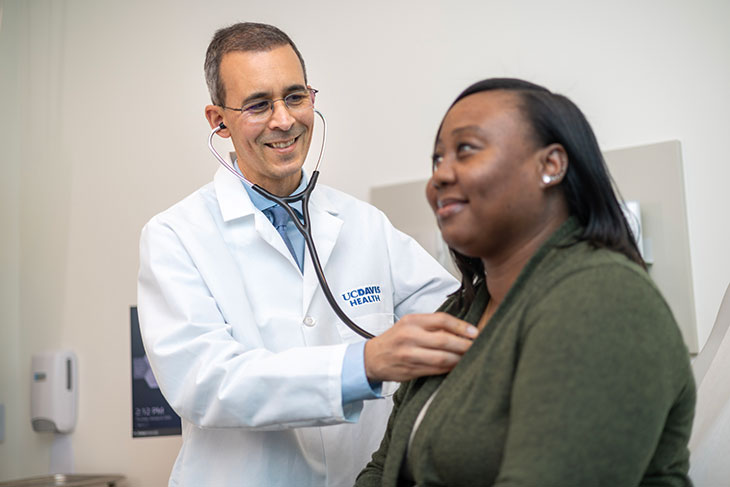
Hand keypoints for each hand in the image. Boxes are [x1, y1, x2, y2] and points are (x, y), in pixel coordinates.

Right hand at [363, 312, 477, 382]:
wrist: (373, 357)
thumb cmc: (396, 339)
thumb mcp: (410, 324)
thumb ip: (432, 325)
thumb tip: (462, 329)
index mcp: (411, 321)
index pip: (442, 320)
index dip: (461, 326)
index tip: (475, 332)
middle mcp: (409, 336)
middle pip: (444, 340)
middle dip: (464, 345)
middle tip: (477, 346)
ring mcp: (409, 355)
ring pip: (442, 358)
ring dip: (459, 359)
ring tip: (469, 358)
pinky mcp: (410, 370)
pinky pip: (436, 370)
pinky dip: (450, 369)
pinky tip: (457, 366)